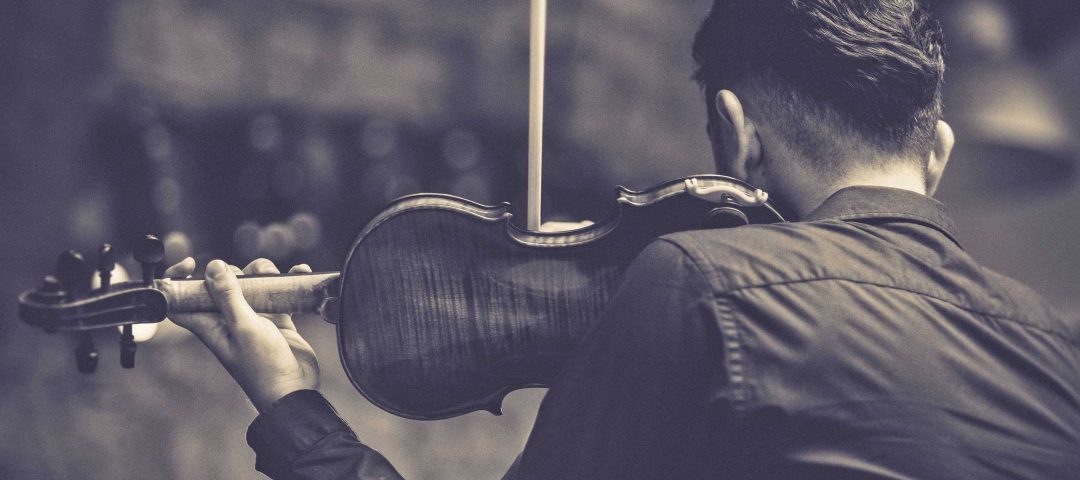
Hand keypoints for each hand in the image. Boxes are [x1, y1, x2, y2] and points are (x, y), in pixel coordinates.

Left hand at [165, 257, 319, 411]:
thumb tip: (213, 266)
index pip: (181, 300)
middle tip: (250, 276)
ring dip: (265, 274)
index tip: (192, 263)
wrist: (294, 390)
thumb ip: (229, 296)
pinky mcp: (277, 321)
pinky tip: (300, 274)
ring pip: (252, 286)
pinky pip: (278, 295)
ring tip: (279, 277)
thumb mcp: (244, 327)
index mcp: (210, 324)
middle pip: (222, 285)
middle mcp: (228, 321)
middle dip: (236, 271)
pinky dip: (288, 283)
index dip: (178, 281)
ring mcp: (254, 320)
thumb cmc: (263, 366)